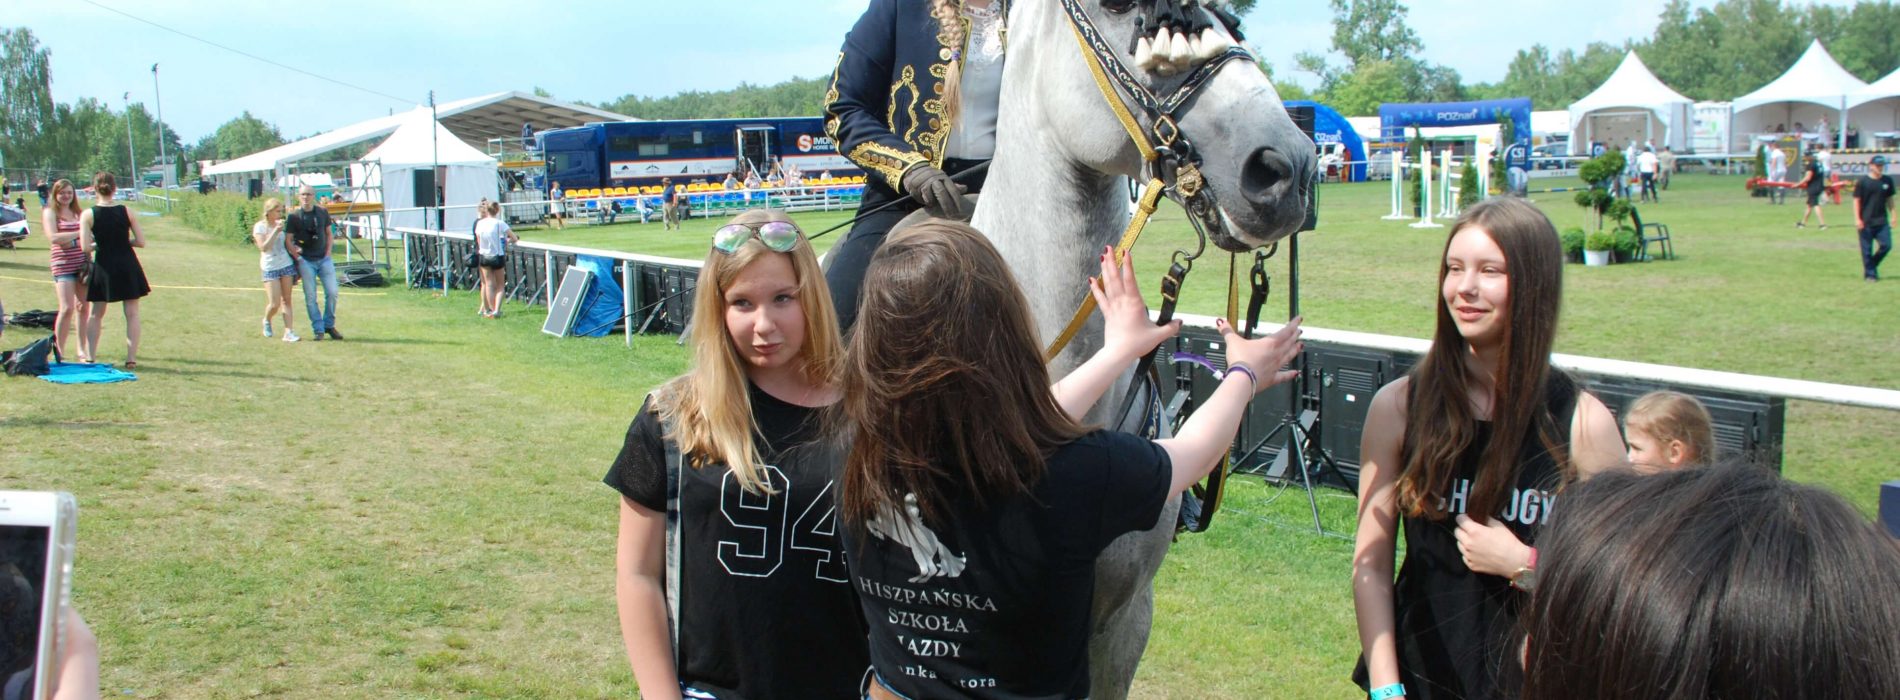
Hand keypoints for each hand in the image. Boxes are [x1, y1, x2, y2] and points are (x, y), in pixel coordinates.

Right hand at [901, 165, 967, 219]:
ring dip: (931, 201)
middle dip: (946, 205)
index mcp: (943, 177)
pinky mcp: (914, 184)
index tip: (960, 211)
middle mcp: (935, 177)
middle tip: (950, 216)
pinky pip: (919, 195)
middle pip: (941, 192)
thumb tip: (965, 189)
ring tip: (931, 204)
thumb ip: (952, 187)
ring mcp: (924, 180)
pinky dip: (923, 199)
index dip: (956, 200)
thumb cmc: (931, 178)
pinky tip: (923, 200)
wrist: (914, 169)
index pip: (952, 189)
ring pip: (928, 194)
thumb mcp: (942, 181)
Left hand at [1090, 246, 1179, 361]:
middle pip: (1115, 277)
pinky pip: (1100, 298)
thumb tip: (1180, 323)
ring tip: (1103, 256)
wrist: (1119, 354)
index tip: (1126, 251)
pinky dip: (1096, 288)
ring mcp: (1113, 307)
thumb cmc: (1137, 344)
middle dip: (1112, 261)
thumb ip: (1170, 328)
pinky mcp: (1107, 314)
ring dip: (1105, 269)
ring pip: (1107, 284)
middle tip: (1109, 247)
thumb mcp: (1158, 336)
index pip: (1130, 280)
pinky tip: (1092, 279)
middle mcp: (1122, 302)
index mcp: (1135, 303)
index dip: (1128, 265)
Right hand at [1216, 316, 1300, 394]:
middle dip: (1295, 336)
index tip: (1299, 319)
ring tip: (1301, 346)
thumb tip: (1221, 322)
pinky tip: (1296, 373)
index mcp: (1269, 343)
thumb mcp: (1232, 342)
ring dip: (1296, 350)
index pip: (1285, 331)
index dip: (1293, 324)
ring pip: (1289, 357)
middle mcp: (1276, 354)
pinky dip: (1290, 374)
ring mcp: (1276, 367)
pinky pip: (1284, 376)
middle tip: (1300, 331)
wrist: (1241, 380)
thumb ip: (1227, 331)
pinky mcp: (1272, 378)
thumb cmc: (1240, 361)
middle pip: (1289, 343)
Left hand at [1454, 514, 1532, 577]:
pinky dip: (1468, 553)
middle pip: (1457, 532)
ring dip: (1464, 541)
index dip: (1463, 518)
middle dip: (1462, 529)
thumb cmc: (1508, 542)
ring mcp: (1468, 555)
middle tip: (1470, 530)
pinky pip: (1464, 556)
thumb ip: (1486, 520)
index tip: (1467, 518)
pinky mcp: (1471, 565)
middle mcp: (1468, 543)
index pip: (1459, 520)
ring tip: (1474, 542)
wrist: (1515, 562)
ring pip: (1459, 544)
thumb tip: (1480, 517)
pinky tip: (1477, 552)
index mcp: (1474, 531)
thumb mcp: (1498, 525)